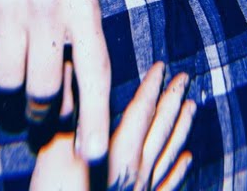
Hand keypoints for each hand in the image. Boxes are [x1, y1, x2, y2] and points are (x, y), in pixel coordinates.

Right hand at [0, 0, 112, 161]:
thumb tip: (78, 113)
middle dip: (41, 113)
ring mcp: (9, 6)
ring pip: (6, 84)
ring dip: (7, 96)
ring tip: (12, 83)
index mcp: (83, 11)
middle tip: (38, 113)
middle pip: (44, 89)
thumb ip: (83, 51)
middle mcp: (48, 9)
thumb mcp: (83, 4)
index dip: (95, 119)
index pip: (94, 74)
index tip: (94, 155)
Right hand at [30, 62, 195, 190]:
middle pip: (160, 129)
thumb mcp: (52, 156)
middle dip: (174, 101)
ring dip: (181, 128)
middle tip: (187, 79)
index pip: (140, 111)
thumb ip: (66, 119)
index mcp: (118, 154)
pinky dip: (179, 169)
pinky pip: (167, 185)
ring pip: (169, 153)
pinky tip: (187, 159)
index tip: (163, 67)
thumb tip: (70, 78)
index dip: (152, 87)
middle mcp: (137, 171)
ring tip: (194, 108)